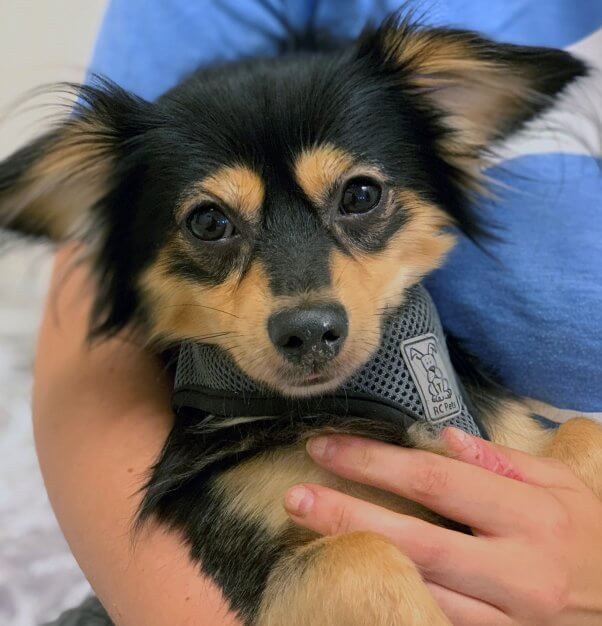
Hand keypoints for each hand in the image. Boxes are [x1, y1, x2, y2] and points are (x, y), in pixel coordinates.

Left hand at [283, 428, 601, 624]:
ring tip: (310, 532)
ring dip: (360, 557)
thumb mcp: (559, 485)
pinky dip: (396, 599)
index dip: (374, 463)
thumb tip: (444, 438)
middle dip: (347, 513)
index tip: (328, 448)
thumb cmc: (591, 536)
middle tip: (296, 494)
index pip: (435, 481)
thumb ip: (500, 461)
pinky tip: (360, 577)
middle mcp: (517, 570)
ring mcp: (509, 619)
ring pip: (420, 589)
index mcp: (529, 516)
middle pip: (416, 539)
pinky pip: (439, 624)